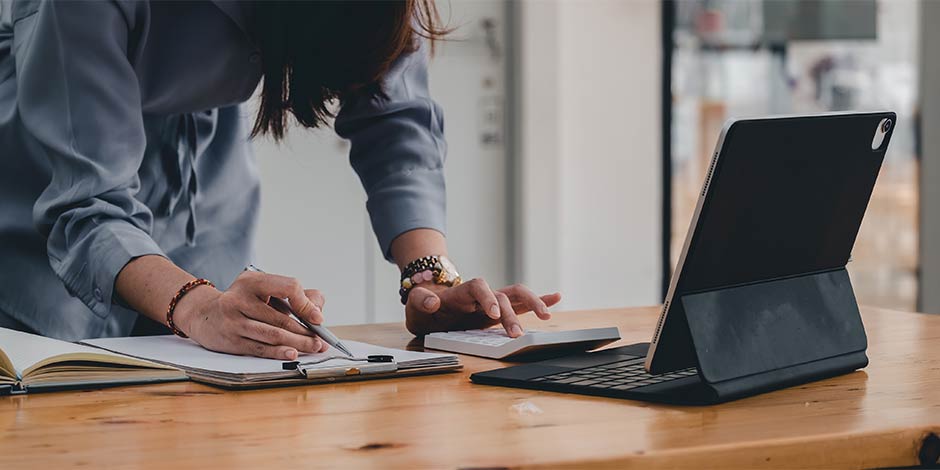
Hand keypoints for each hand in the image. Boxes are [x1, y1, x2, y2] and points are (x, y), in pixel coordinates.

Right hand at [173, 270, 330, 359]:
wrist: (203, 314)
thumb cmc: (242, 302)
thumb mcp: (263, 289)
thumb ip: (293, 295)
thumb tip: (317, 309)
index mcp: (252, 281)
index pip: (288, 287)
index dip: (305, 304)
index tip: (317, 318)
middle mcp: (240, 298)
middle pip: (282, 318)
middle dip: (306, 331)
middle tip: (322, 340)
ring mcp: (234, 320)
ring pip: (273, 334)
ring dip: (298, 343)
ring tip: (313, 347)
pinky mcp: (231, 340)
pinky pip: (260, 348)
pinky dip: (278, 352)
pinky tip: (292, 353)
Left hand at [404, 278, 561, 336]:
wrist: (429, 305)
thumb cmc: (424, 305)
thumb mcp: (415, 304)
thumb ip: (421, 300)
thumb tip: (433, 302)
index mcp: (462, 292)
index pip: (479, 287)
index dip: (487, 298)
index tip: (492, 314)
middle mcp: (482, 295)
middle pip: (503, 295)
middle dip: (512, 313)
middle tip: (516, 334)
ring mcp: (493, 302)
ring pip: (517, 296)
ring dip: (533, 304)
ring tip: (547, 316)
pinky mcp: (499, 311)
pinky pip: (521, 303)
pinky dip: (539, 299)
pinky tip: (557, 297)